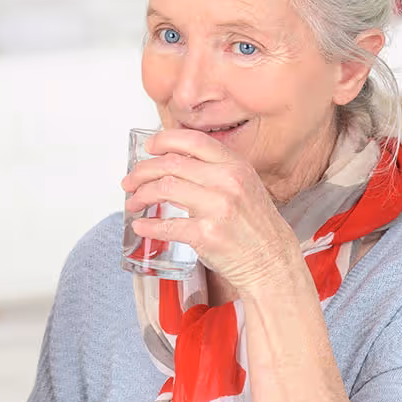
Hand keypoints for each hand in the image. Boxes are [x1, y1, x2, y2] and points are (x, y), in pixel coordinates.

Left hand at [122, 128, 301, 295]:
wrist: (272, 261)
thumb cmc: (256, 226)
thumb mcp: (244, 185)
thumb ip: (216, 170)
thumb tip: (175, 161)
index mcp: (235, 165)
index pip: (193, 140)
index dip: (164, 140)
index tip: (148, 147)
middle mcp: (227, 181)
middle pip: (171, 164)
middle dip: (142, 171)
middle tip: (130, 181)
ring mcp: (217, 208)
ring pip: (164, 188)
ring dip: (141, 195)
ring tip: (133, 202)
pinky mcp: (207, 235)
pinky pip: (167, 225)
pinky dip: (148, 225)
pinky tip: (141, 225)